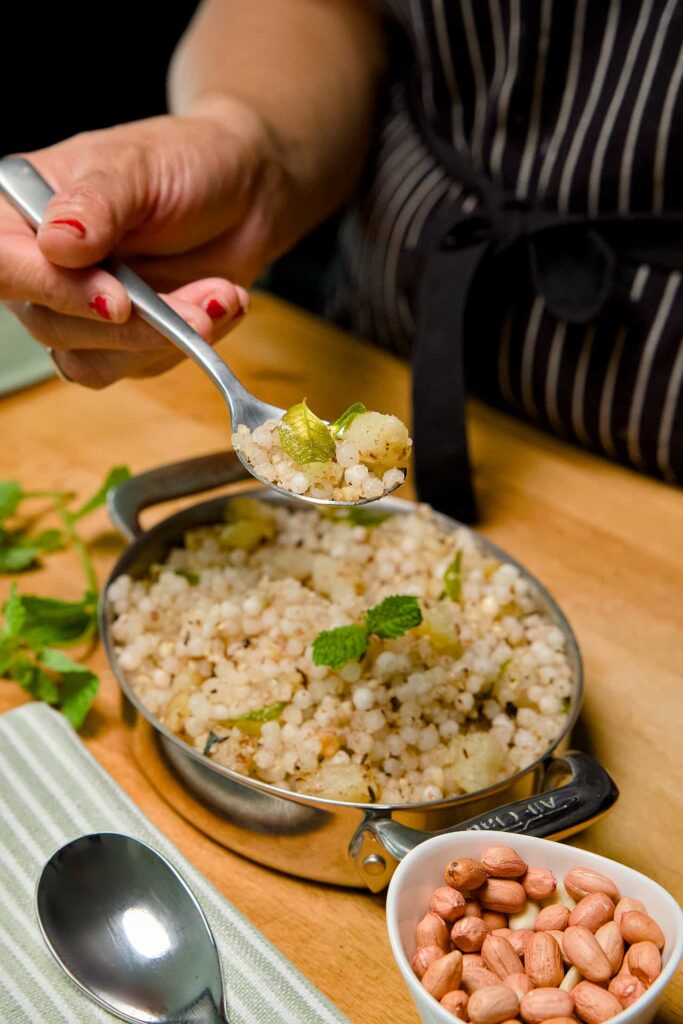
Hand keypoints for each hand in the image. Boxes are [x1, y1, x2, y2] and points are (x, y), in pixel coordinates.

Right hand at [1, 99, 286, 386]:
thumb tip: (56, 242)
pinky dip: (185, 347)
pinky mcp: (122, 340)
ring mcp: (80, 309)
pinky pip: (136, 368)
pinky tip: (220, 307)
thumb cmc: (184, 162)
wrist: (246, 194)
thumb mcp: (139, 167)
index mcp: (21, 210)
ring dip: (165, 339)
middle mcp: (41, 266)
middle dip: (133, 325)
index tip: (118, 300)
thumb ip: (96, 203)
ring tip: (219, 296)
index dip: (50, 289)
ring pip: (93, 361)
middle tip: (200, 306)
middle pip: (50, 325)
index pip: (2, 264)